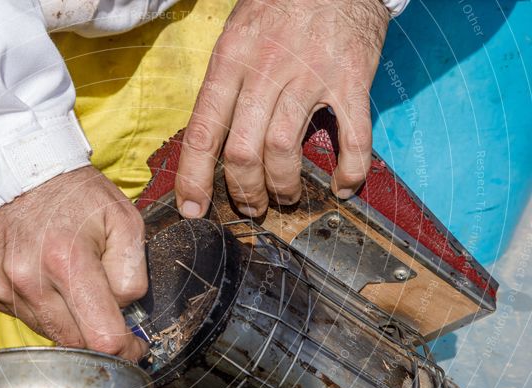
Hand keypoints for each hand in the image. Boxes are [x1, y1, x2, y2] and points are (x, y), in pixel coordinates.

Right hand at [0, 166, 148, 360]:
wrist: (17, 172)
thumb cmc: (77, 195)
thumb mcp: (125, 221)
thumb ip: (134, 275)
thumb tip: (124, 315)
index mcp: (68, 262)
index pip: (101, 338)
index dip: (124, 351)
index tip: (134, 347)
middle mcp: (29, 281)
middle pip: (74, 344)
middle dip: (97, 337)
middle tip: (109, 314)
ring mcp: (3, 288)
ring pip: (50, 335)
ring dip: (70, 322)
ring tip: (73, 284)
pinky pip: (25, 320)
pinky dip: (44, 311)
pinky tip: (47, 281)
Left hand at [175, 0, 389, 217]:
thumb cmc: (279, 6)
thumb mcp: (237, 34)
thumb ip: (225, 85)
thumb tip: (210, 141)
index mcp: (230, 60)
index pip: (202, 132)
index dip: (193, 179)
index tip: (192, 209)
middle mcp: (266, 70)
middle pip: (242, 152)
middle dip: (244, 192)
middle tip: (250, 206)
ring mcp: (310, 75)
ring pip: (284, 152)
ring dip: (283, 187)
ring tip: (287, 196)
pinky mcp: (351, 80)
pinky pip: (353, 138)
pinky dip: (350, 170)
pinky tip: (344, 185)